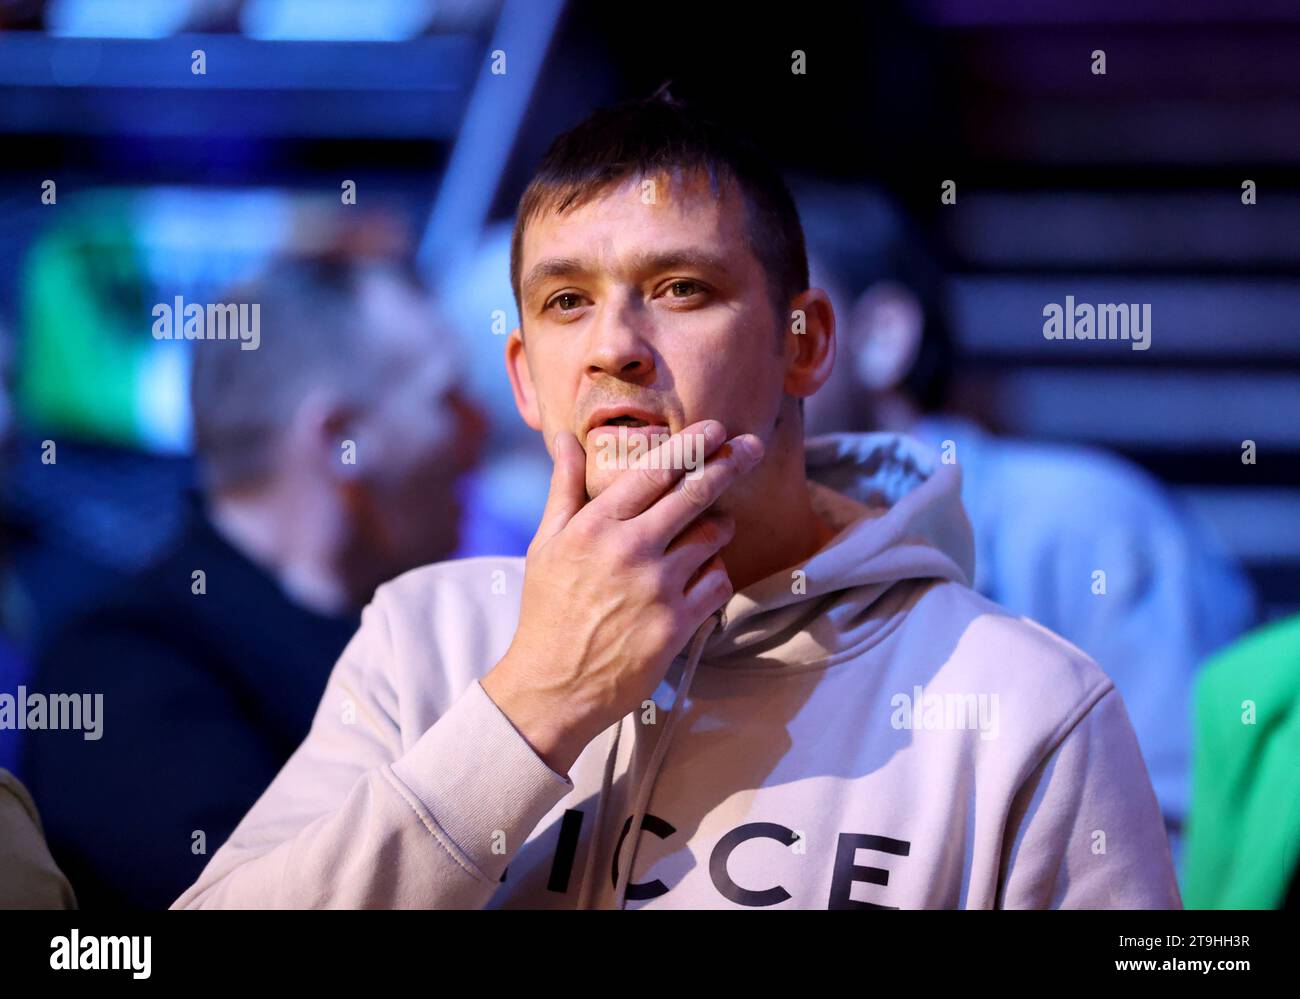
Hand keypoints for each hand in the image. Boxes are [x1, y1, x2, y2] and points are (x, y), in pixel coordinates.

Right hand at [481, 419, 763, 773]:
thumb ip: (564, 487)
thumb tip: (564, 438)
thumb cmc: (548, 611)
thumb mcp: (546, 544)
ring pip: (713, 536)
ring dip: (719, 527)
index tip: (716, 428)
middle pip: (695, 493)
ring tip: (711, 530)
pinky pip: (717, 582)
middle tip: (752, 446)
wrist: (552, 686)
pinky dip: (715, 575)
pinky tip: (699, 579)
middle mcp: (630, 550)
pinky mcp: (677, 624)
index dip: (692, 444)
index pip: (655, 470)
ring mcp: (656, 587)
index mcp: (596, 525)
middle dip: (730, 463)